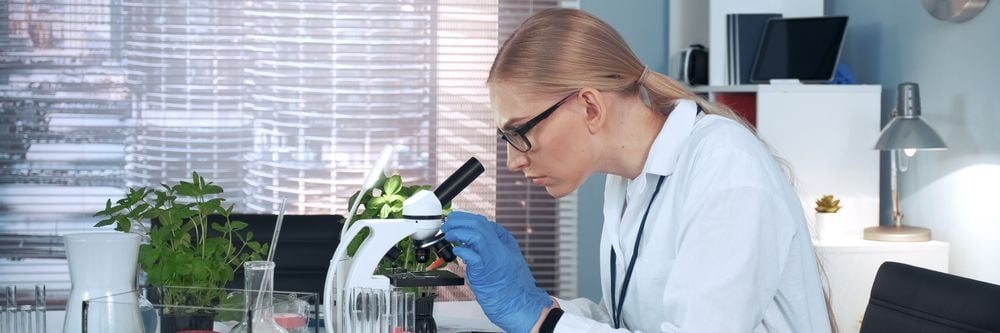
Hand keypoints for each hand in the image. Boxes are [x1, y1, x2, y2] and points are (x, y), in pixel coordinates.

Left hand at [443, 211, 551, 332]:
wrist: (520, 304)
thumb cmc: (512, 287)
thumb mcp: (507, 260)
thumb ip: (491, 249)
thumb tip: (470, 242)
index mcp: (506, 243)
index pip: (483, 222)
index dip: (466, 218)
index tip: (455, 221)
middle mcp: (501, 247)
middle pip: (478, 223)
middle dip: (459, 221)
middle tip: (448, 226)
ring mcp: (494, 257)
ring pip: (476, 234)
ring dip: (459, 232)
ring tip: (449, 235)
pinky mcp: (486, 271)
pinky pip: (473, 255)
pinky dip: (462, 250)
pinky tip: (456, 251)